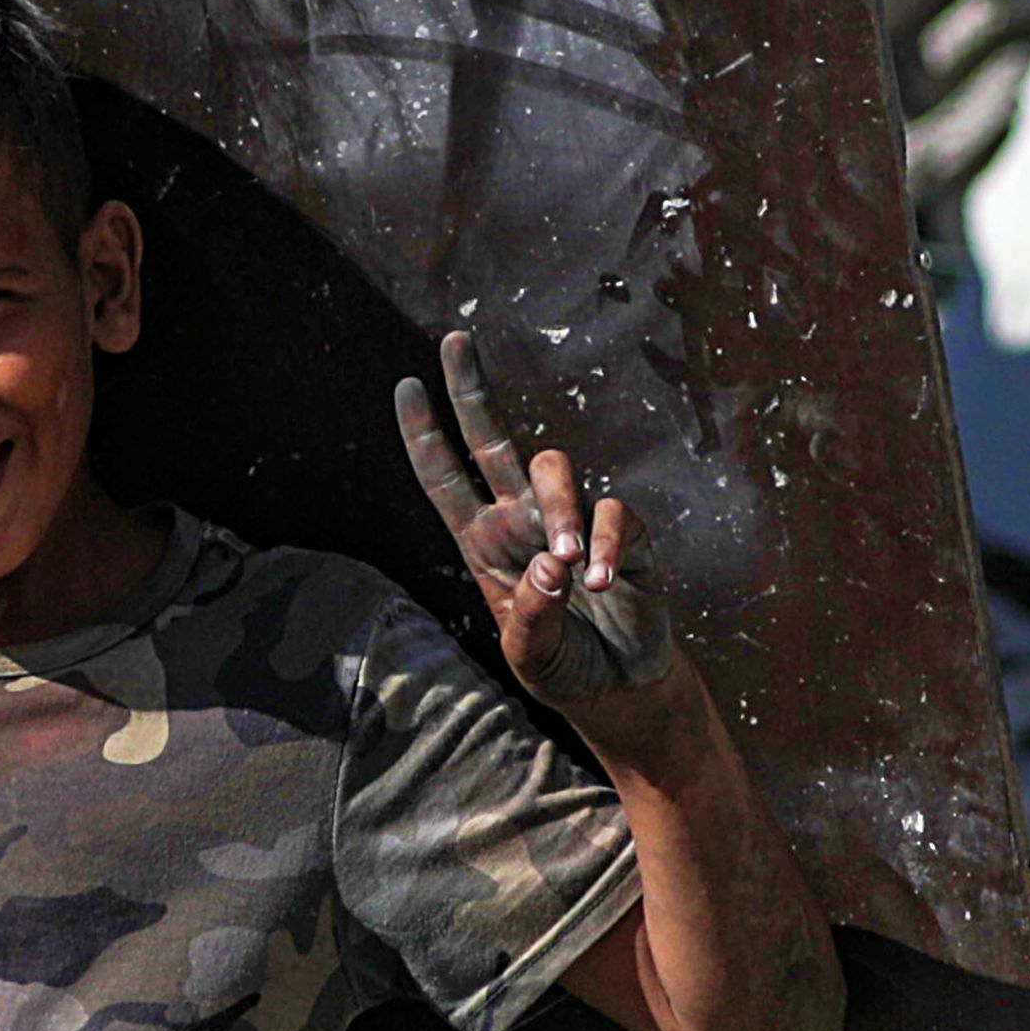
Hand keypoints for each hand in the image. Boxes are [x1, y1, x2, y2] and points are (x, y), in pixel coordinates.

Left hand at [397, 331, 674, 719]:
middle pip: (490, 437)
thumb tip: (551, 565)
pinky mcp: (623, 534)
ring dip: (558, 507)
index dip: (423, 434)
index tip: (405, 385)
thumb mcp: (530, 656)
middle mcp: (521, 518)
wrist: (619, 690)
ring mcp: (571, 520)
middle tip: (453, 340)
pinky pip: (613, 512)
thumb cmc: (562, 667)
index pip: (444, 479)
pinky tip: (604, 584)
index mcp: (482, 542)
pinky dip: (608, 545)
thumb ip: (533, 616)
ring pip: (553, 468)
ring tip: (568, 564)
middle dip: (469, 389)